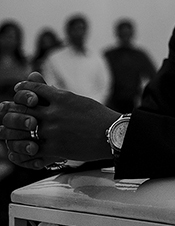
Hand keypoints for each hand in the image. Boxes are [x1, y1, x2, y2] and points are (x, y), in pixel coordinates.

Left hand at [0, 73, 116, 166]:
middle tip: (8, 112)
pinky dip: (24, 149)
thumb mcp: (77, 99)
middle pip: (21, 109)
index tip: (18, 91)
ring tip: (13, 131)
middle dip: (12, 111)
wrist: (114, 135)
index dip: (21, 90)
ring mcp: (54, 131)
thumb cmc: (97, 116)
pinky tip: (25, 146)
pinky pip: (30, 149)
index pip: (31, 90)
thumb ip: (54, 91)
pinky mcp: (55, 149)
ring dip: (13, 131)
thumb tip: (34, 75)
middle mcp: (55, 113)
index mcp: (62, 98)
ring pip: (22, 129)